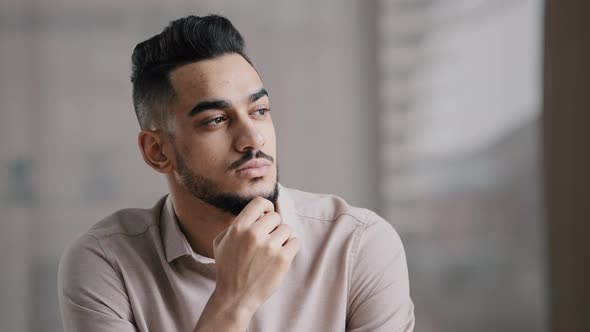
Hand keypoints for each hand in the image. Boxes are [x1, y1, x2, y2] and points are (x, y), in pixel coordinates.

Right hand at [212, 196, 300, 316]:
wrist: (234, 298)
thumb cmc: (228, 269)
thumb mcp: (221, 242)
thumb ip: (236, 225)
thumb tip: (254, 213)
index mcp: (238, 228)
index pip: (259, 203)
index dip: (266, 207)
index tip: (268, 215)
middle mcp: (254, 234)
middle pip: (276, 216)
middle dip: (274, 227)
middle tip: (268, 240)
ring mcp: (269, 246)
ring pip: (287, 229)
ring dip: (283, 238)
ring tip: (273, 250)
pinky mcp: (282, 259)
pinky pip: (296, 242)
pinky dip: (291, 247)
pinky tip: (282, 255)